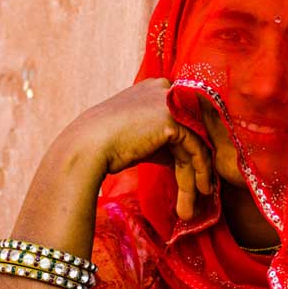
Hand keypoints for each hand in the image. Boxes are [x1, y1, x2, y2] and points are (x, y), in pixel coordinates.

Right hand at [73, 78, 211, 219]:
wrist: (86, 147)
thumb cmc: (106, 145)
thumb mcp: (140, 136)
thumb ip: (163, 141)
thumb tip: (184, 160)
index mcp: (155, 88)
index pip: (183, 119)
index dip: (188, 148)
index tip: (192, 174)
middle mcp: (165, 89)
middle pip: (191, 130)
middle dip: (196, 163)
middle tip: (201, 189)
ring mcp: (170, 103)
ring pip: (195, 141)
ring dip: (198, 174)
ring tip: (196, 201)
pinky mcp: (172, 120)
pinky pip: (196, 148)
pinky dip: (199, 171)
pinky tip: (198, 191)